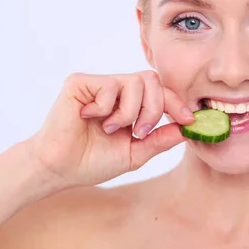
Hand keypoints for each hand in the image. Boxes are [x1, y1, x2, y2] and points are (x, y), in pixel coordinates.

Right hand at [25, 71, 194, 188]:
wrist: (59, 168)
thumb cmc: (91, 161)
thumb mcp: (134, 153)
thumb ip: (159, 140)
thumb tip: (186, 129)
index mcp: (129, 104)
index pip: (160, 92)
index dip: (176, 103)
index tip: (189, 120)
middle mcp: (116, 90)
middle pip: (152, 80)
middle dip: (154, 108)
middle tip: (140, 131)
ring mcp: (99, 84)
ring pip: (135, 82)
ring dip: (129, 111)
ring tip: (111, 128)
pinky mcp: (81, 82)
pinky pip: (111, 85)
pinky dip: (107, 107)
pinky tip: (91, 118)